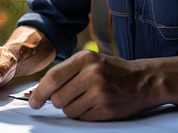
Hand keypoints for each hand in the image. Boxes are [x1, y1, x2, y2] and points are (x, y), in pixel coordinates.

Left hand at [29, 50, 153, 120]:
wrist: (143, 80)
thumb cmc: (112, 70)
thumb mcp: (90, 60)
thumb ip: (67, 71)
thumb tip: (42, 90)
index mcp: (85, 59)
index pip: (53, 78)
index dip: (40, 92)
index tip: (34, 102)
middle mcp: (92, 74)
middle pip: (58, 97)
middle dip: (58, 101)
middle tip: (68, 97)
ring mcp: (100, 92)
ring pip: (68, 110)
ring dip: (72, 108)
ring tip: (86, 98)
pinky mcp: (106, 109)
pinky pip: (82, 118)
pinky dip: (84, 114)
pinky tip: (95, 104)